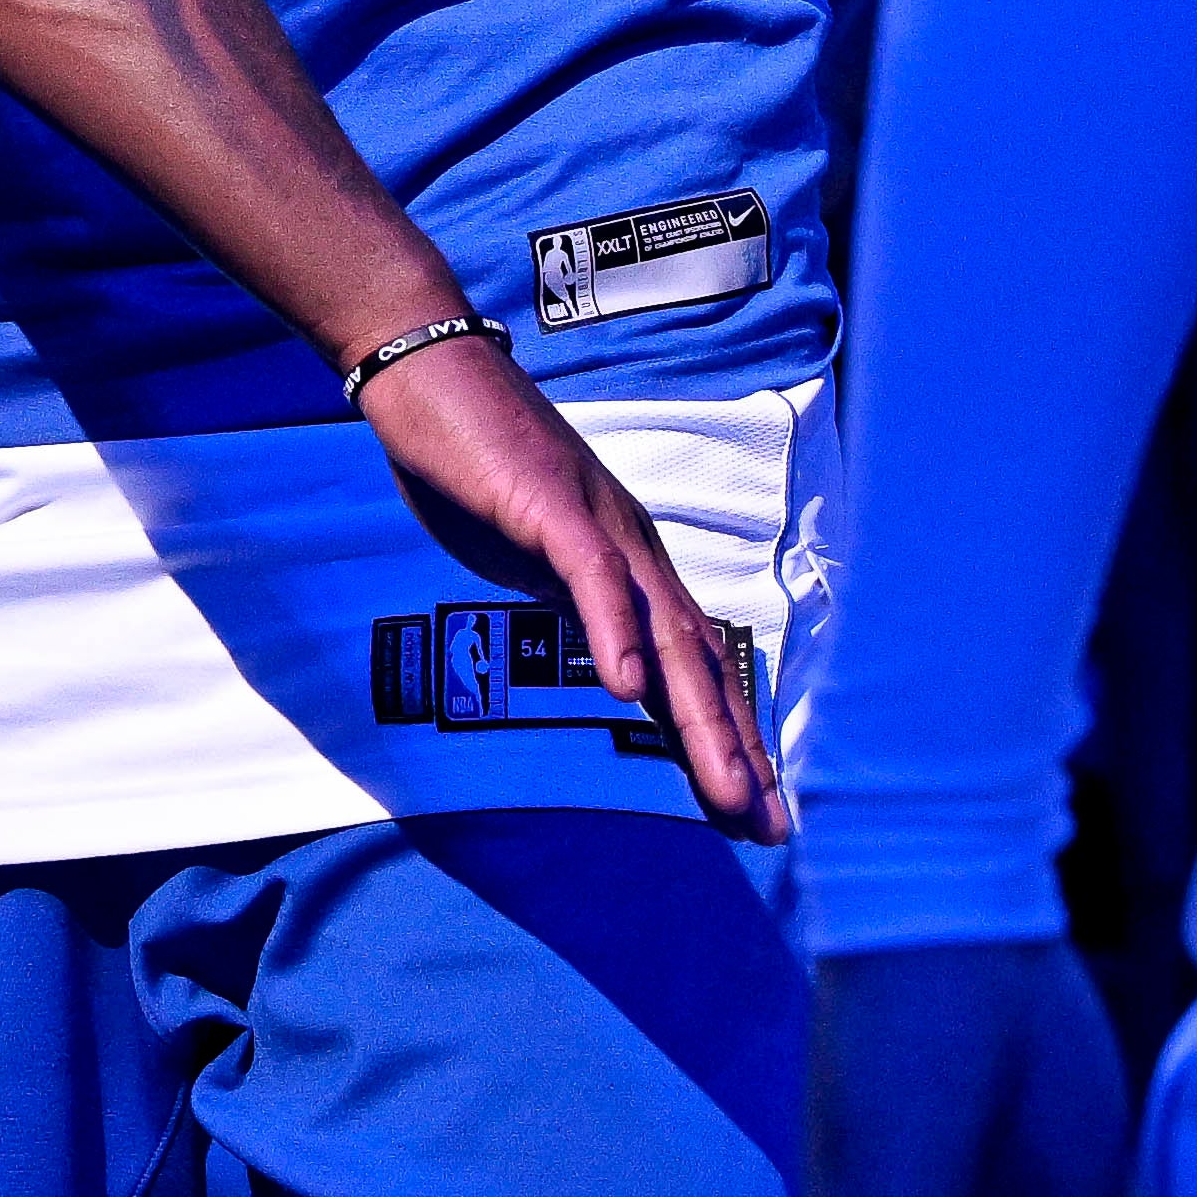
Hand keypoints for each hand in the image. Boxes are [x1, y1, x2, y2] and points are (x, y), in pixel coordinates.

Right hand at [350, 336, 782, 834]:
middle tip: (765, 826)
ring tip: (728, 789)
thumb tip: (597, 650)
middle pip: (699, 663)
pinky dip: (616, 635)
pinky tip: (628, 691)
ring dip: (701, 717)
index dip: (725, 736)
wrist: (431, 369)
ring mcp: (598, 527)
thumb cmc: (473, 460)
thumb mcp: (529, 552)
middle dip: (736, 749)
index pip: (693, 664)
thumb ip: (569, 599)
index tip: (751, 806)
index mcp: (629, 565)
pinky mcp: (552, 509)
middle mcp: (633, 550)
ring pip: (665, 635)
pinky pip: (594, 581)